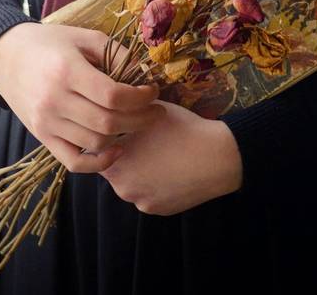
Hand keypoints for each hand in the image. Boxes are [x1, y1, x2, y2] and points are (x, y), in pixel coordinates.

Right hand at [0, 22, 162, 173]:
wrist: (6, 57)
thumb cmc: (50, 44)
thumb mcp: (83, 37)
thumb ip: (115, 53)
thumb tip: (145, 73)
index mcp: (67, 71)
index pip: (113, 95)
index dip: (141, 97)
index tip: (154, 91)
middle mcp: (55, 100)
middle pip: (108, 122)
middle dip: (141, 119)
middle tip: (156, 110)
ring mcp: (46, 123)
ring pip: (96, 142)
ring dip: (125, 135)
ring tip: (138, 121)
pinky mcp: (42, 137)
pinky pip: (74, 162)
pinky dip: (99, 162)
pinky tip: (117, 148)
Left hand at [99, 99, 243, 215]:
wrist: (216, 157)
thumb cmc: (182, 130)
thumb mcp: (150, 113)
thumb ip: (128, 113)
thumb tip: (119, 107)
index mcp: (114, 163)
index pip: (99, 152)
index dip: (110, 139)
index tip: (124, 131)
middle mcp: (122, 188)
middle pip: (115, 170)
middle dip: (126, 157)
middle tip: (147, 142)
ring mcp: (141, 202)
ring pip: (134, 184)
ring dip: (142, 172)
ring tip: (163, 155)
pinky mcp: (160, 210)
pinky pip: (151, 195)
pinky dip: (158, 184)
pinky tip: (173, 169)